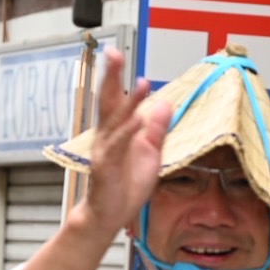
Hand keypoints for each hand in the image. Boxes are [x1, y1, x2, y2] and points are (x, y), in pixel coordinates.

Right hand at [80, 48, 171, 238]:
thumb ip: (157, 129)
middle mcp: (106, 137)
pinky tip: (137, 120)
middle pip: (108, 102)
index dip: (116, 77)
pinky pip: (118, 147)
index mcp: (116, 131)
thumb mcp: (150, 153)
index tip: (118, 55)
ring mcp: (104, 151)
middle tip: (112, 54)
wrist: (108, 216)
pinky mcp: (106, 167)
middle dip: (111, 78)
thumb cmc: (126, 185)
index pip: (116, 99)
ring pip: (115, 122)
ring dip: (129, 102)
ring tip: (142, 85)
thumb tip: (164, 103)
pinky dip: (128, 133)